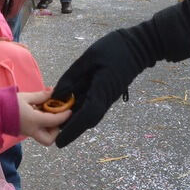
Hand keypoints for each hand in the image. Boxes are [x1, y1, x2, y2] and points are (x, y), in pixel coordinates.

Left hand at [0, 0, 29, 18]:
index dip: (7, 16)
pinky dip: (13, 3)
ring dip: (10, 7)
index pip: (13, 12)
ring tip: (2, 5)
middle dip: (8, 12)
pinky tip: (7, 0)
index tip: (1, 16)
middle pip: (16, 10)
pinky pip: (18, 1)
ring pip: (17, 6)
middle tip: (0, 11)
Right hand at [17, 89, 70, 145]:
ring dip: (50, 128)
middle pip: (49, 140)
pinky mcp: (25, 132)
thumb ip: (41, 96)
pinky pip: (38, 132)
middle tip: (56, 117)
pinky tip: (41, 113)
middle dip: (56, 131)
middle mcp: (32, 130)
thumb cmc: (8, 103)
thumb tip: (53, 91)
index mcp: (34, 121)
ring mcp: (28, 133)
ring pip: (44, 138)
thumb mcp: (26, 97)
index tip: (70, 110)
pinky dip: (43, 125)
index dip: (64, 115)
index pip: (54, 121)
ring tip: (48, 114)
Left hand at [52, 31, 146, 147]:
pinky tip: (66, 104)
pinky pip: (91, 105)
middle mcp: (106, 98)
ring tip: (54, 120)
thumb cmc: (113, 48)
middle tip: (50, 132)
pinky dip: (78, 109)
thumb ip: (72, 76)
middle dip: (69, 128)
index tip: (59, 142)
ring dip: (73, 119)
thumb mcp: (88, 58)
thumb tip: (56, 95)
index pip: (87, 116)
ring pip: (89, 114)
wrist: (139, 46)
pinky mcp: (107, 93)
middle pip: (87, 120)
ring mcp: (107, 96)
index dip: (72, 130)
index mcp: (102, 90)